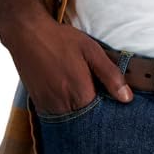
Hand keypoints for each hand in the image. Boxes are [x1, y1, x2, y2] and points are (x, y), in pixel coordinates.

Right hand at [4, 17, 133, 115]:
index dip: (110, 111)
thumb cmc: (61, 40)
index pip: (102, 116)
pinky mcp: (39, 104)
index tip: (114, 103)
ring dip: (81, 113)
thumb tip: (127, 98)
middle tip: (100, 96)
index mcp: (80, 93)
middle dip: (96, 114)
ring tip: (86, 95)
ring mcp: (49, 106)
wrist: (26, 33)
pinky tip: (72, 96)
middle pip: (86, 120)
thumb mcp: (92, 52)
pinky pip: (58, 115)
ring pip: (72, 120)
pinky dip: (67, 110)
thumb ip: (110, 76)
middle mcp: (63, 105)